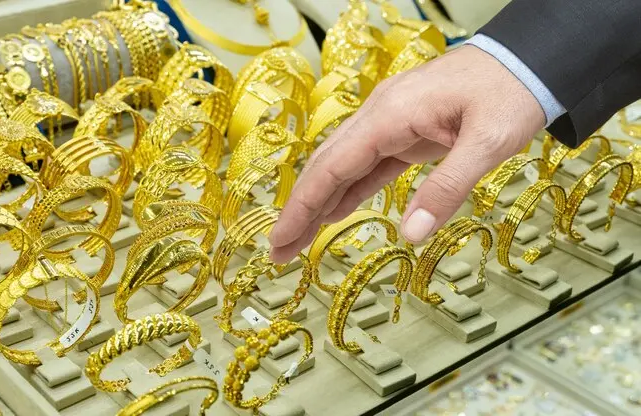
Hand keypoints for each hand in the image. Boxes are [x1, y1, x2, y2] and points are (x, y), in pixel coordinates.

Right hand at [269, 45, 545, 262]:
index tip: (280, 240)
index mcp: (389, 115)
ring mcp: (390, 123)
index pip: (332, 167)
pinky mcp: (404, 132)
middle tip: (279, 251)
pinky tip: (334, 212)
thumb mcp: (487, 142)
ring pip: (342, 166)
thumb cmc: (510, 93)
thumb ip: (447, 188)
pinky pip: (368, 165)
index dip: (303, 207)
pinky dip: (348, 190)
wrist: (526, 60)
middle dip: (300, 210)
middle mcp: (379, 116)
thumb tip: (411, 234)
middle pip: (326, 167)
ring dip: (319, 203)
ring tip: (299, 239)